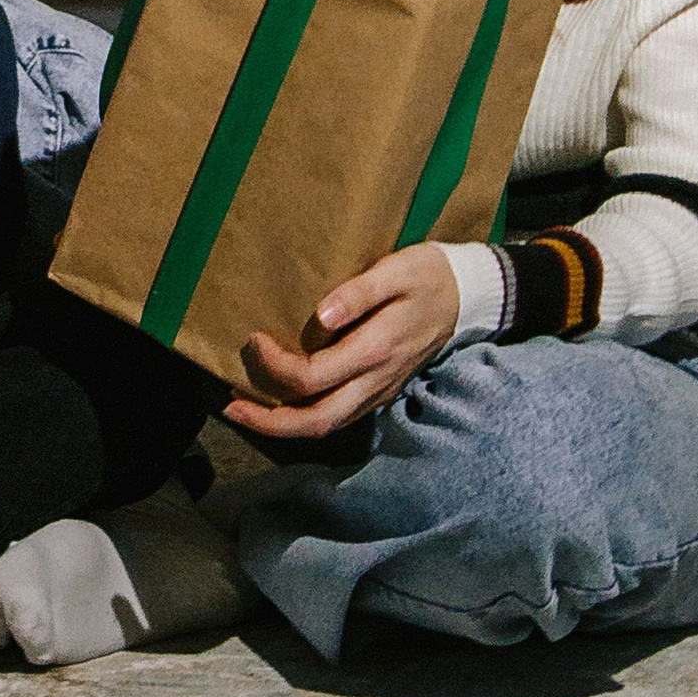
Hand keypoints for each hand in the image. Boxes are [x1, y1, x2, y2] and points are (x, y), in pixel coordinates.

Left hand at [222, 243, 459, 443]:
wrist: (468, 297)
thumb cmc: (427, 276)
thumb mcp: (397, 271)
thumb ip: (359, 293)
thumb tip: (321, 316)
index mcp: (375, 351)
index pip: (314, 377)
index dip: (276, 367)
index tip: (253, 340)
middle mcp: (376, 381)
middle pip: (318, 421)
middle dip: (270, 422)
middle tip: (230, 409)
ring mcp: (379, 390)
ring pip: (328, 425)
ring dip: (284, 425)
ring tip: (245, 410)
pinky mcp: (380, 390)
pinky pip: (338, 415)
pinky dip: (305, 416)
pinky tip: (282, 402)